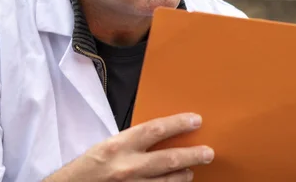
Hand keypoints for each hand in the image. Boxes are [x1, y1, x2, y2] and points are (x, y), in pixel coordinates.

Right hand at [44, 112, 213, 180]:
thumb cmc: (86, 168)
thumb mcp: (106, 148)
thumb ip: (131, 142)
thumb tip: (159, 135)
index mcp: (117, 146)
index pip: (155, 130)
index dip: (178, 124)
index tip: (196, 120)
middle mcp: (126, 168)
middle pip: (169, 160)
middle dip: (193, 155)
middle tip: (209, 152)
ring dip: (184, 176)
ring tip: (191, 170)